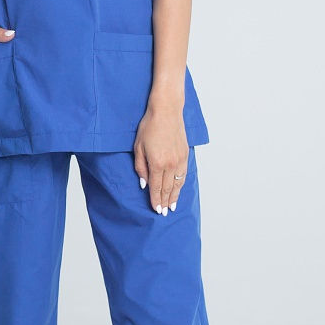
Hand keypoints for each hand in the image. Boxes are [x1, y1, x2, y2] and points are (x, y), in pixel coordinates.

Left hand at [133, 100, 188, 215]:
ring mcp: (180, 159)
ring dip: (175, 196)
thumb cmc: (149, 126)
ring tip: (173, 206)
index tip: (156, 210)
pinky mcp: (185, 154)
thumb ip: (140, 167)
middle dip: (166, 202)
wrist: (166, 111)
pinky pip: (184, 174)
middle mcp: (170, 164)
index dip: (156, 200)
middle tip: (165, 213)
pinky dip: (181, 184)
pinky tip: (179, 189)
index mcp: (157, 163)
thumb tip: (144, 184)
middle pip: (168, 188)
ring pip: (178, 183)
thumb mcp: (138, 147)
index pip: (156, 188)